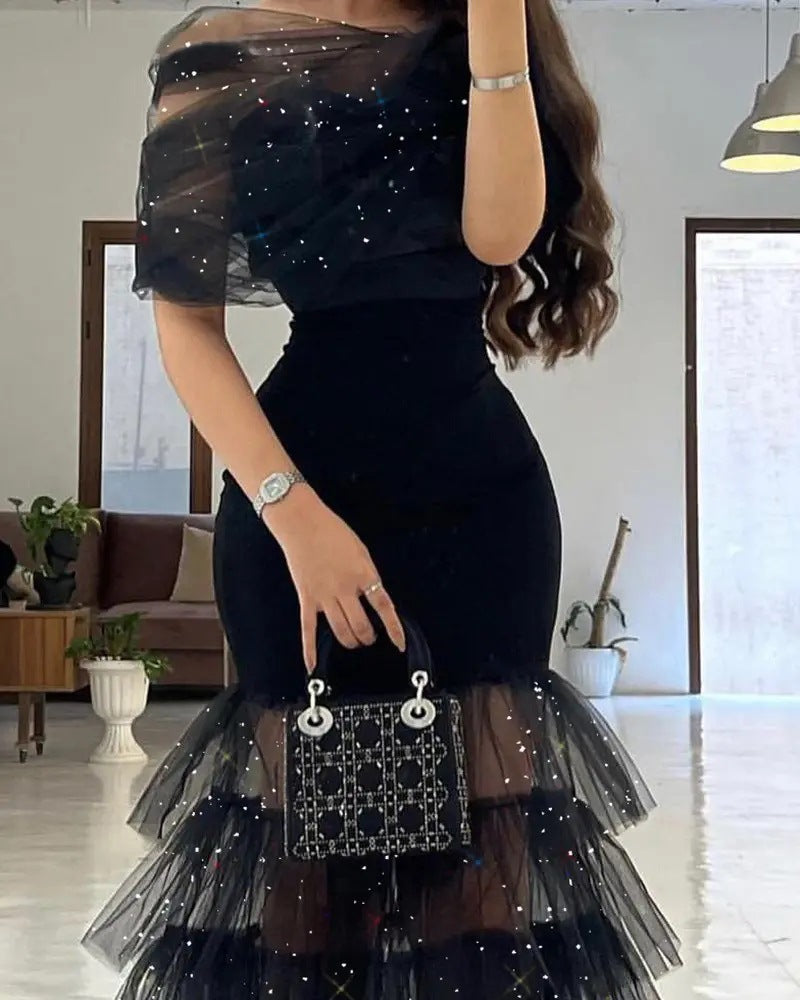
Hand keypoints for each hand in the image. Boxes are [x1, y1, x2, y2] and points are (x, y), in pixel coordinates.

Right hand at [263, 489, 405, 671]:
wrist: (302, 522)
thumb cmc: (332, 531)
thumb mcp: (361, 551)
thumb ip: (368, 576)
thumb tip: (372, 597)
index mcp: (363, 574)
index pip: (384, 607)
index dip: (394, 628)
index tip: (399, 643)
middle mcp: (344, 588)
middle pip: (361, 626)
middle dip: (368, 637)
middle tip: (370, 637)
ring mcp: (324, 596)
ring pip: (340, 631)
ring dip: (350, 641)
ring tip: (354, 641)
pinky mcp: (306, 598)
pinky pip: (308, 630)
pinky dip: (310, 651)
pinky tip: (312, 667)